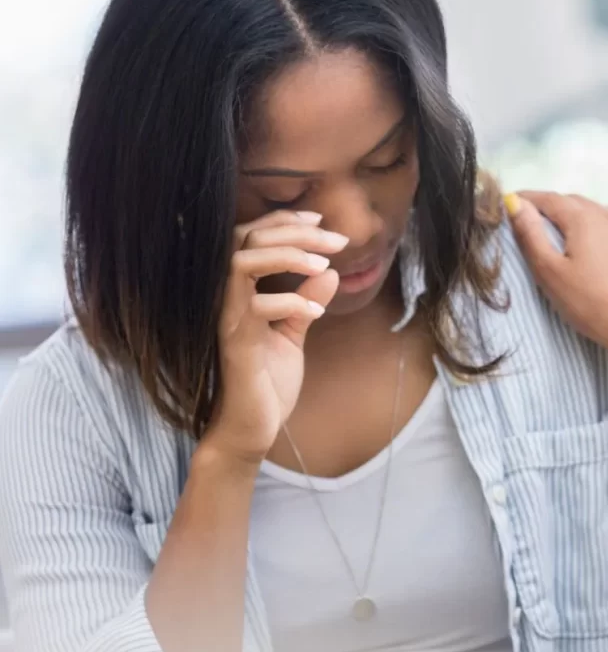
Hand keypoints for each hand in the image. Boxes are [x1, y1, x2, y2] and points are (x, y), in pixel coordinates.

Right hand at [202, 211, 343, 461]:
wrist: (252, 430)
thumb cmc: (267, 384)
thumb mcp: (293, 337)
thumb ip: (304, 303)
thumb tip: (329, 273)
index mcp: (239, 291)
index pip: (252, 236)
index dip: (285, 221)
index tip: (321, 222)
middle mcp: (225, 298)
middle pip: (247, 237)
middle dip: (296, 231)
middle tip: (337, 241)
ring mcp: (225, 318)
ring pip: (241, 261)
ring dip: (287, 255)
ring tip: (323, 265)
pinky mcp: (233, 341)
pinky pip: (254, 306)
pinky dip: (289, 301)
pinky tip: (316, 313)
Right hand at [505, 191, 607, 362]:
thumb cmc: (588, 305)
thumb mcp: (550, 272)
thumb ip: (531, 235)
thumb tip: (515, 202)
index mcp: (583, 219)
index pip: (549, 200)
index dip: (529, 200)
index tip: (514, 203)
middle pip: (576, 203)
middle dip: (555, 209)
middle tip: (540, 224)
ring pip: (604, 210)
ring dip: (586, 216)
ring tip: (576, 235)